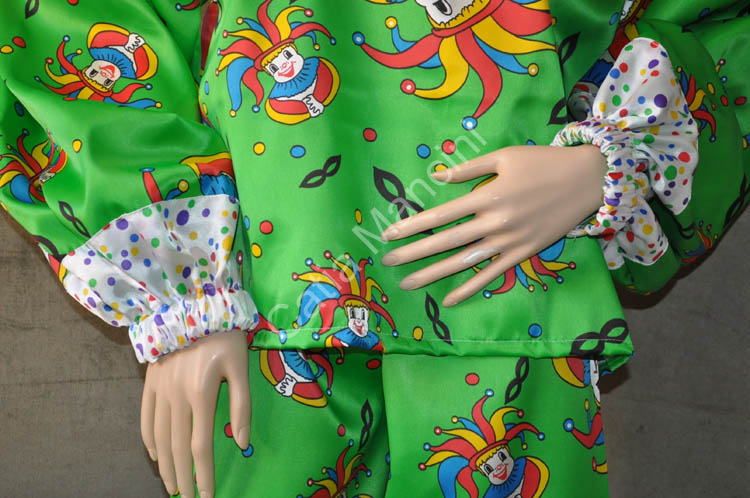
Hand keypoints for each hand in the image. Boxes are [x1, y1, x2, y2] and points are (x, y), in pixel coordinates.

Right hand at [141, 330, 249, 497]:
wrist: (190, 302)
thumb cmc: (223, 334)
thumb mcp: (240, 366)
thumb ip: (242, 405)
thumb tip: (242, 442)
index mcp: (201, 395)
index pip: (200, 446)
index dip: (203, 474)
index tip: (206, 496)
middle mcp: (176, 397)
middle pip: (176, 448)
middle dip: (182, 477)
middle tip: (187, 497)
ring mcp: (159, 390)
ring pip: (159, 437)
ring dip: (164, 465)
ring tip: (172, 484)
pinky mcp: (150, 381)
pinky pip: (146, 418)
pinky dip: (149, 440)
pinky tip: (155, 454)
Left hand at [380, 145, 606, 306]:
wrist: (588, 179)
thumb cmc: (543, 162)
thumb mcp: (504, 156)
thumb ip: (469, 169)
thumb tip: (436, 176)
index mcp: (487, 195)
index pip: (440, 215)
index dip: (412, 226)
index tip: (389, 235)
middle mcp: (495, 222)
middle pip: (446, 241)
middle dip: (413, 253)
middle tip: (386, 262)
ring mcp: (509, 241)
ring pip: (465, 262)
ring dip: (434, 274)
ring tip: (408, 283)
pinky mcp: (524, 253)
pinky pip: (493, 274)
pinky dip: (471, 287)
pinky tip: (449, 299)